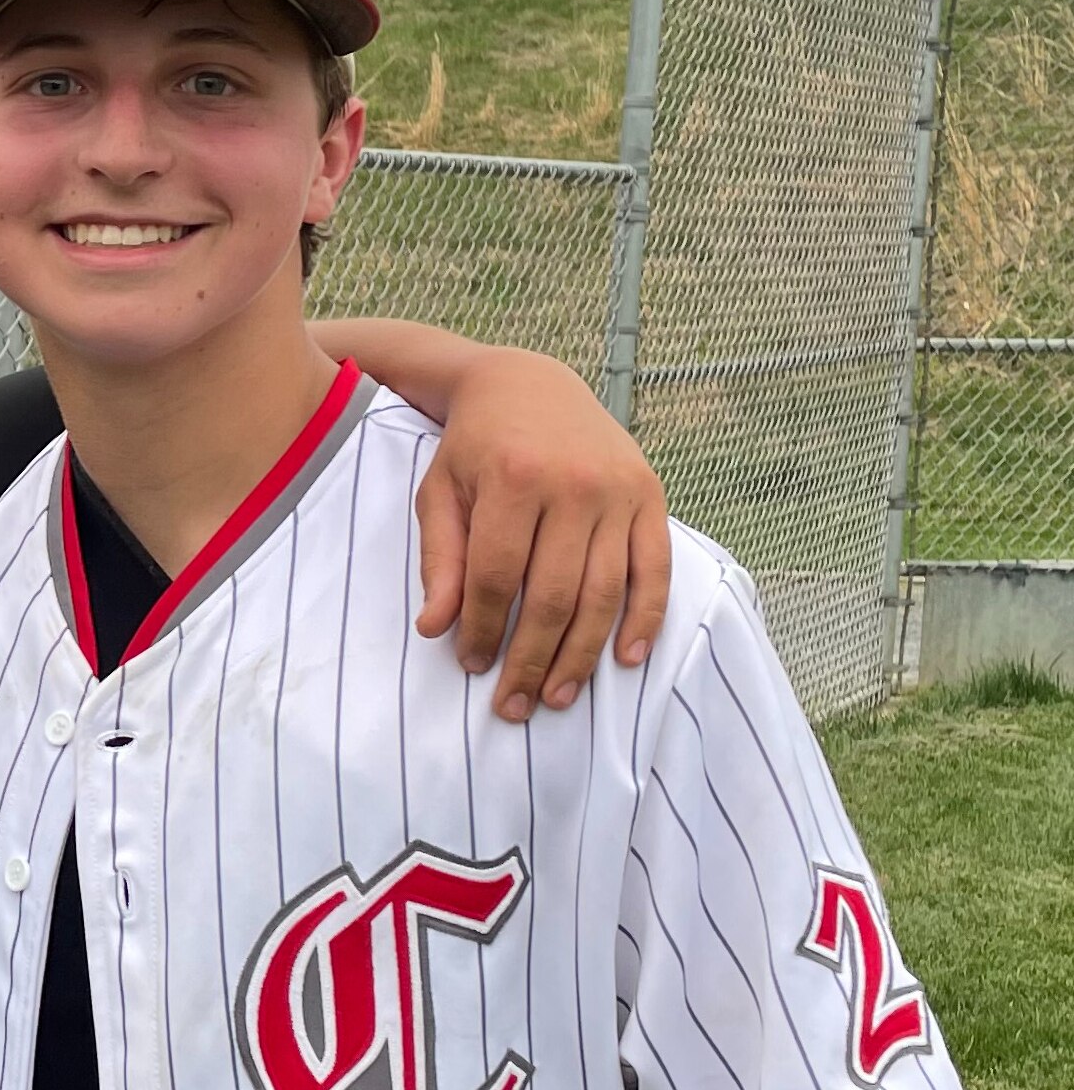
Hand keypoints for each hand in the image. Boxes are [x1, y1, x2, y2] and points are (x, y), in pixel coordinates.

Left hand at [413, 350, 671, 721]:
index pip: (499, 577)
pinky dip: (645, 618)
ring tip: (556, 696)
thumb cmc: (474, 446)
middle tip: (515, 705)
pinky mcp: (650, 495)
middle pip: (556, 595)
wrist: (528, 384)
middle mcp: (574, 484)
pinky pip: (655, 570)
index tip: (473, 667)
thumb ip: (440, 559)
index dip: (485, 630)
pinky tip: (625, 659)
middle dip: (532, 659)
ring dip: (582, 655)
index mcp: (514, 479)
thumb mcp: (440, 491)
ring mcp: (619, 490)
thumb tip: (435, 629)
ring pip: (606, 592)